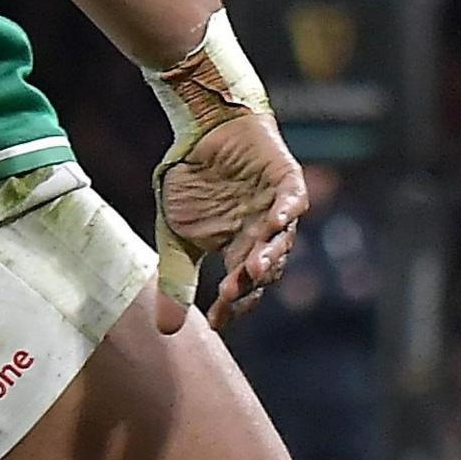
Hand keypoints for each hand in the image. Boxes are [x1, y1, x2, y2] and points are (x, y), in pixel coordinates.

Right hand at [152, 107, 308, 332]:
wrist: (202, 130)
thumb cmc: (193, 182)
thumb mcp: (177, 236)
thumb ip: (178, 279)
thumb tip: (167, 330)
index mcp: (241, 249)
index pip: (243, 287)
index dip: (232, 305)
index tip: (216, 321)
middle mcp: (264, 235)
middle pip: (265, 268)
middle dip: (248, 283)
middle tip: (229, 294)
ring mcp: (279, 209)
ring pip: (282, 240)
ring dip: (268, 254)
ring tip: (253, 268)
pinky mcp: (288, 182)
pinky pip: (293, 201)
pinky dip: (286, 212)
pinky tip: (274, 222)